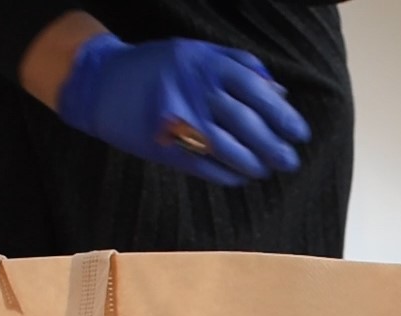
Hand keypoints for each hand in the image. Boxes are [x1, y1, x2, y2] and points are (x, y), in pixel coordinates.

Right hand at [56, 33, 309, 185]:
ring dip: (253, 164)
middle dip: (274, 146)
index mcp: (205, 64)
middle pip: (245, 122)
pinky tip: (241, 178)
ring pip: (227, 148)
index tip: (299, 133)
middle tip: (290, 160)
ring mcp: (177, 120)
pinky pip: (204, 166)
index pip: (256, 91)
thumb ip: (240, 67)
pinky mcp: (163, 146)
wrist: (101, 82)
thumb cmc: (157, 66)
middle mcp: (193, 90)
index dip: (283, 115)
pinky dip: (227, 175)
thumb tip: (280, 95)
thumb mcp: (197, 53)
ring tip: (267, 169)